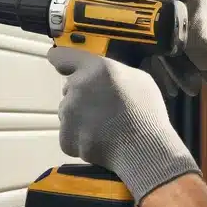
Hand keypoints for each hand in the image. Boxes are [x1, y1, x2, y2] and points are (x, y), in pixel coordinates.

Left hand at [50, 46, 199, 205]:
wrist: (145, 149)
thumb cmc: (147, 113)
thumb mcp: (139, 80)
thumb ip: (115, 73)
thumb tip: (103, 76)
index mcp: (96, 68)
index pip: (63, 57)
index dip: (61, 61)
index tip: (59, 63)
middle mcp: (78, 87)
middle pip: (70, 90)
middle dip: (82, 98)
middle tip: (104, 110)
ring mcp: (69, 114)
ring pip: (68, 114)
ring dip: (81, 120)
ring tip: (105, 129)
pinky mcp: (67, 138)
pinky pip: (69, 136)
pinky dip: (81, 141)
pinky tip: (100, 142)